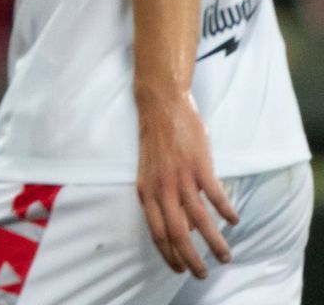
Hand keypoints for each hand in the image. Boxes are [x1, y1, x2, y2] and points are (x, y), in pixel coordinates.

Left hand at [135, 90, 237, 277]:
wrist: (160, 106)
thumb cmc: (156, 142)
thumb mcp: (150, 173)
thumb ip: (161, 200)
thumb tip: (180, 228)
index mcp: (145, 191)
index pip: (156, 233)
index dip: (168, 255)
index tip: (179, 270)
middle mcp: (161, 188)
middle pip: (177, 234)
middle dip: (190, 259)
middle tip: (203, 274)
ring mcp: (180, 177)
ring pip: (199, 221)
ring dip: (214, 243)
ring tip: (225, 257)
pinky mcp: (199, 166)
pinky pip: (216, 196)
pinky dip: (226, 212)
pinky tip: (234, 221)